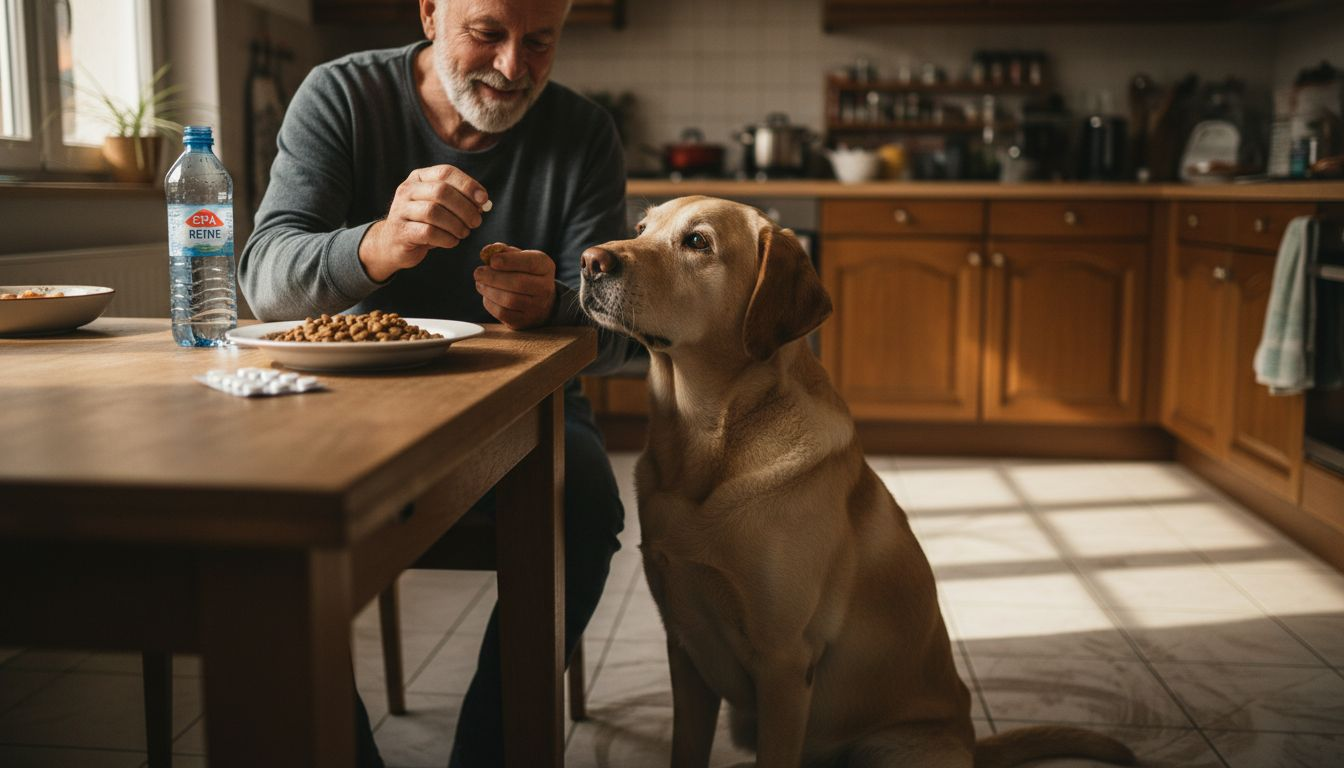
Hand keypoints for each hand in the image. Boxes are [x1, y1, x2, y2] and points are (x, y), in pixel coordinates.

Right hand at [359, 165, 488, 282]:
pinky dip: (446, 238)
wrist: (393, 243)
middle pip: (441, 191)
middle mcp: (407, 190)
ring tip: (464, 233)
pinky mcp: (401, 231)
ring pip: (433, 212)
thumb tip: (483, 202)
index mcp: (419, 177)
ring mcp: (401, 210)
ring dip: (456, 224)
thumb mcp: (441, 206)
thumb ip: (460, 200)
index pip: (445, 172)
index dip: (468, 185)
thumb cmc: (424, 222)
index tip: (484, 199)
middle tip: (476, 222)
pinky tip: (452, 241)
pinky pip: (428, 232)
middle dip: (465, 208)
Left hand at [474, 246, 556, 329]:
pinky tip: (487, 295)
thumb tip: (486, 252)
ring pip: (510, 300)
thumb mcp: (519, 258)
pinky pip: (503, 313)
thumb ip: (503, 252)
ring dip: (490, 290)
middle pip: (519, 283)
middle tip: (478, 272)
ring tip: (480, 283)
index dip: (510, 261)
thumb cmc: (524, 274)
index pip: (530, 263)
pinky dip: (490, 303)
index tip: (492, 260)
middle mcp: (545, 288)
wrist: (538, 301)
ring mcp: (536, 307)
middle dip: (494, 277)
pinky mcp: (524, 321)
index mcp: (545, 267)